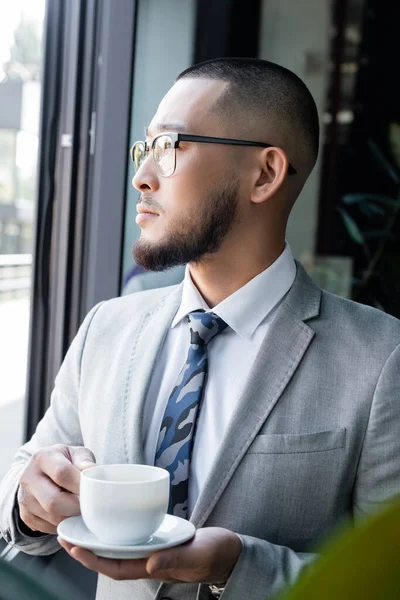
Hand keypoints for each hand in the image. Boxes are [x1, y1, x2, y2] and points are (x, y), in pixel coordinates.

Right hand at [18, 444, 95, 534]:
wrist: (39, 471)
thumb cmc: (64, 461)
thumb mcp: (75, 453)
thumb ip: (85, 460)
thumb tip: (92, 471)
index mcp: (42, 458)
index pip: (61, 473)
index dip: (80, 484)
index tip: (93, 490)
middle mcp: (28, 478)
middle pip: (53, 501)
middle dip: (76, 507)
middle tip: (89, 505)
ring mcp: (25, 499)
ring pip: (52, 518)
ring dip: (72, 517)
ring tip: (81, 508)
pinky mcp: (26, 515)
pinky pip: (48, 528)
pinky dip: (64, 525)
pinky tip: (70, 514)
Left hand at [58, 527, 241, 583]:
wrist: (229, 551)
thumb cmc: (215, 555)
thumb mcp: (198, 555)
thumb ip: (175, 560)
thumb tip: (149, 564)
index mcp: (154, 567)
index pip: (116, 567)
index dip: (94, 560)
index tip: (75, 547)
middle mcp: (148, 560)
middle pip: (110, 558)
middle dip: (86, 549)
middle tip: (63, 534)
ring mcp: (151, 550)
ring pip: (117, 547)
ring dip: (96, 539)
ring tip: (77, 527)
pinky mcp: (157, 539)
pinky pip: (130, 536)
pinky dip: (115, 529)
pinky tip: (107, 518)